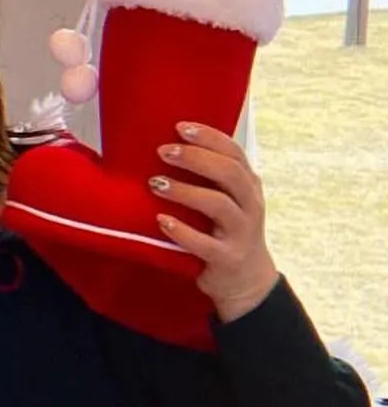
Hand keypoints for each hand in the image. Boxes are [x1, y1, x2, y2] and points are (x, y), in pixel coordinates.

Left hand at [149, 122, 279, 322]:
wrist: (246, 280)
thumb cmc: (226, 231)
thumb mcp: (227, 200)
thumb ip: (209, 176)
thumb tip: (169, 146)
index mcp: (248, 185)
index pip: (234, 152)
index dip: (209, 137)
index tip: (179, 127)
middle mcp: (250, 205)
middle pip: (229, 173)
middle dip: (195, 158)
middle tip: (163, 151)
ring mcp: (241, 232)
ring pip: (218, 204)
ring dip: (184, 191)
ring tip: (155, 183)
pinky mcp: (227, 258)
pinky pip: (204, 243)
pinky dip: (181, 231)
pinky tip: (160, 221)